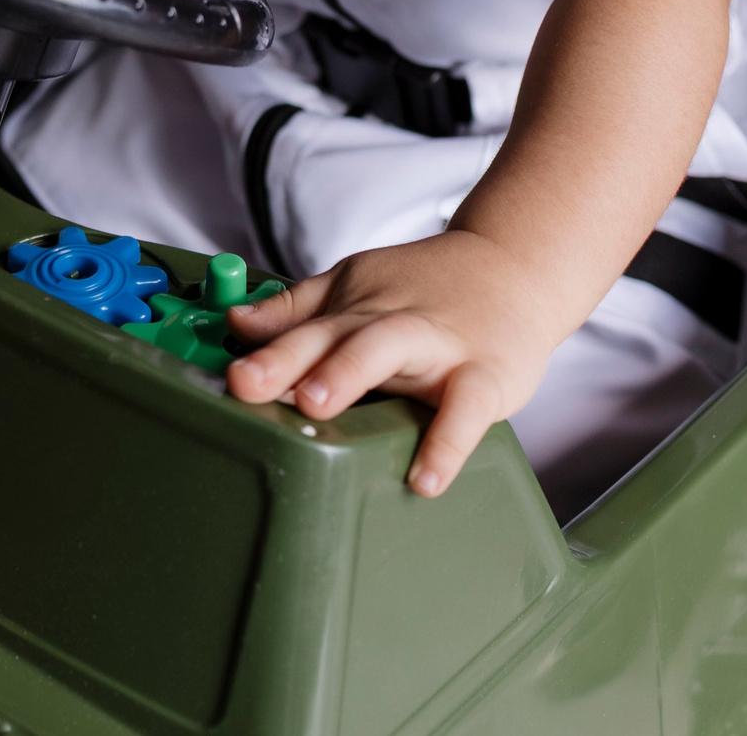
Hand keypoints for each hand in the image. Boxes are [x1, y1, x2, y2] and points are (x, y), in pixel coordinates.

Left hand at [223, 230, 566, 496]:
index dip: (264, 352)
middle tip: (249, 383)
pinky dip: (448, 442)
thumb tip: (235, 322)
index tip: (229, 376)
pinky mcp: (487, 375)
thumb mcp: (358, 285)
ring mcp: (438, 346)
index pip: (302, 328)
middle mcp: (389, 321)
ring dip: (349, 372)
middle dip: (291, 357)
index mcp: (354, 306)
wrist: (517, 268)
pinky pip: (466, 410)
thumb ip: (298, 310)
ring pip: (390, 348)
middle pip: (334, 333)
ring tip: (315, 406)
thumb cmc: (431, 288)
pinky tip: (425, 479)